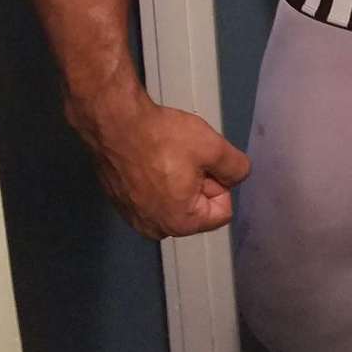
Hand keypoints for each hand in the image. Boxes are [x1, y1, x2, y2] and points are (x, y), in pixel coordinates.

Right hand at [76, 92, 251, 240]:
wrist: (114, 123)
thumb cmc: (164, 138)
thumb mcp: (214, 148)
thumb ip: (236, 168)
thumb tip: (235, 179)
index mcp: (180, 224)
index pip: (222, 212)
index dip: (220, 184)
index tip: (204, 163)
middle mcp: (155, 229)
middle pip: (196, 209)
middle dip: (199, 184)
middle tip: (186, 156)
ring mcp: (133, 217)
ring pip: (175, 201)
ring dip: (178, 180)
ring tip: (167, 155)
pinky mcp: (119, 202)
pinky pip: (152, 196)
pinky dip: (156, 180)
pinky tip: (149, 158)